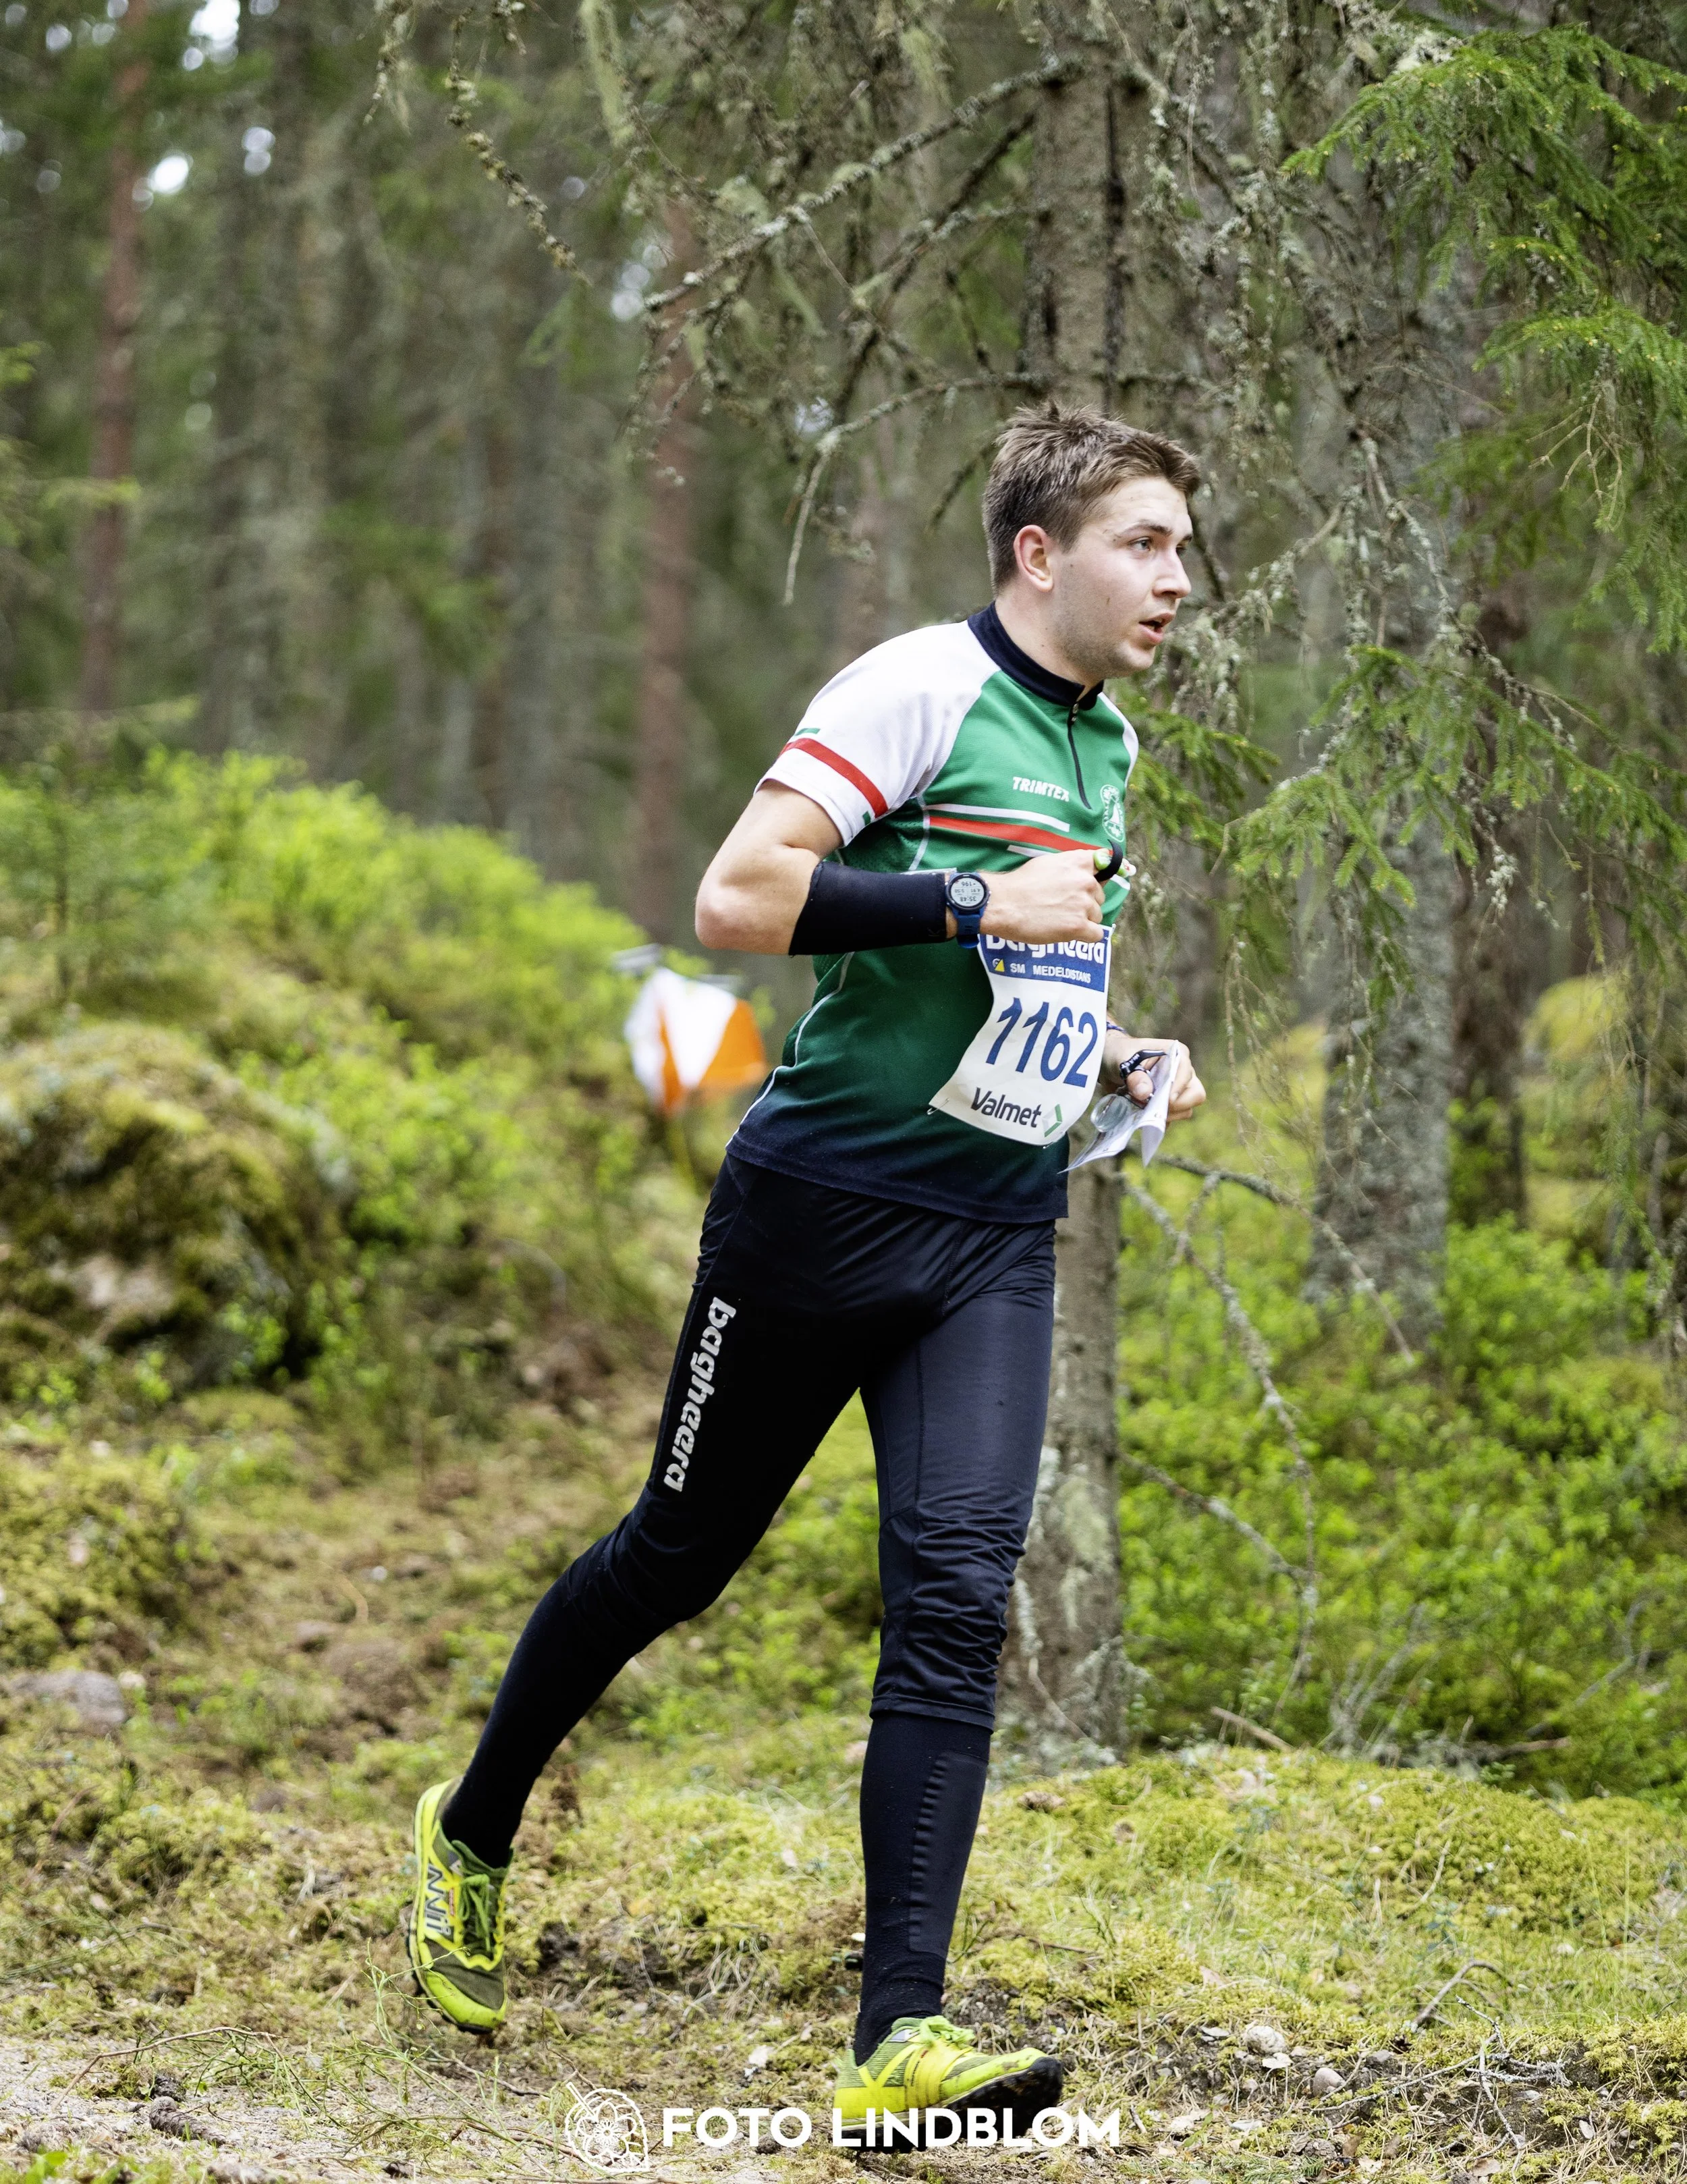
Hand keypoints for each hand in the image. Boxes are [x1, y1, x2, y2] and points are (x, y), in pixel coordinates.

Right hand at [975, 849, 1104, 944]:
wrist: (1003, 904)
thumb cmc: (1019, 884)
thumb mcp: (1047, 863)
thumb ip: (1069, 866)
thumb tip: (1082, 873)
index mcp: (1077, 862)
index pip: (1103, 865)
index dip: (1095, 877)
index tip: (1088, 885)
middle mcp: (1085, 881)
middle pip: (1099, 895)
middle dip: (1085, 902)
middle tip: (1062, 906)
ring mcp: (1083, 904)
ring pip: (1096, 915)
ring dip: (1083, 919)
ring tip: (1059, 919)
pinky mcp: (1078, 926)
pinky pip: (1096, 934)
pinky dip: (1085, 936)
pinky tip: (1070, 933)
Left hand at [1103, 1032, 1205, 1119]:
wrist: (1109, 1062)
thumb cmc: (1120, 1054)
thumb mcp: (1122, 1060)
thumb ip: (1134, 1076)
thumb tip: (1145, 1094)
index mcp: (1177, 1054)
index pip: (1187, 1073)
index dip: (1178, 1088)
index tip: (1165, 1099)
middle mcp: (1182, 1073)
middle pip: (1195, 1095)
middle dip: (1176, 1106)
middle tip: (1152, 1107)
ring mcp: (1178, 1090)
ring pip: (1185, 1110)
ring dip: (1164, 1114)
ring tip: (1141, 1108)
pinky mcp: (1168, 1105)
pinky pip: (1171, 1119)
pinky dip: (1157, 1121)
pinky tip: (1140, 1114)